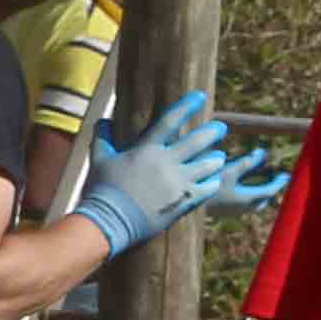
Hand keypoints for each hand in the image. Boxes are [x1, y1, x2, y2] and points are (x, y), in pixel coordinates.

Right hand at [80, 89, 285, 258]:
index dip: (186, 106)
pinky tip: (214, 180)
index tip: (200, 97)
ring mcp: (178, 182)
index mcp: (146, 150)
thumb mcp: (99, 161)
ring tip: (218, 157)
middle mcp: (166, 162)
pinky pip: (208, 187)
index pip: (170, 121)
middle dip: (213, 132)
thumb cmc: (101, 191)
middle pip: (199, 141)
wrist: (108, 222)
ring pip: (209, 164)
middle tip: (221, 128)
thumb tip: (102, 121)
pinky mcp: (184, 201)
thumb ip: (103, 139)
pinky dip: (213, 182)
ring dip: (215, 159)